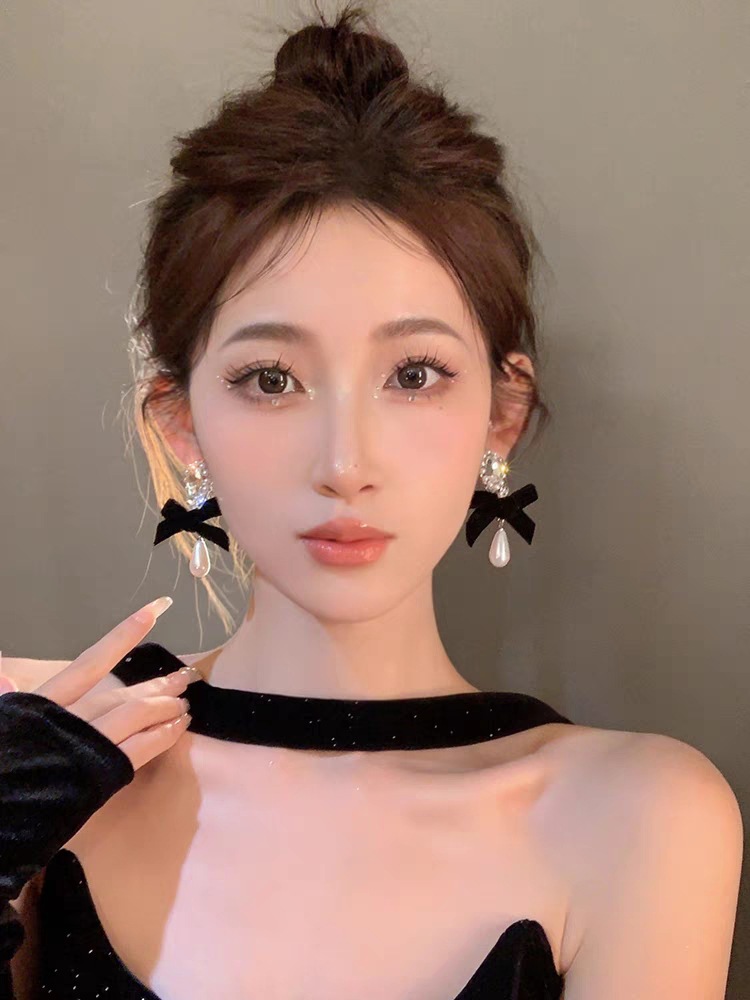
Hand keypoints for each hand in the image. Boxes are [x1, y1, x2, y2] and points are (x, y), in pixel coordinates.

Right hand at [8, 597, 200, 771]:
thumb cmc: (2, 764)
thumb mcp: (3, 725)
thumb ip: (6, 697)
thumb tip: (5, 673)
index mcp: (44, 703)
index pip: (90, 663)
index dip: (122, 637)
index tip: (152, 612)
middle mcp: (70, 718)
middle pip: (121, 694)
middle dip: (155, 685)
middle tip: (184, 677)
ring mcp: (87, 744)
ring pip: (136, 715)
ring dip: (165, 707)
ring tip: (184, 704)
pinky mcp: (100, 773)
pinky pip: (141, 748)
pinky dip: (164, 734)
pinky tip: (179, 727)